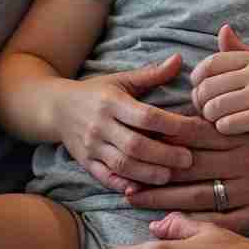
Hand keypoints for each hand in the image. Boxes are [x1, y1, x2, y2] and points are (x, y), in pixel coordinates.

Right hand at [56, 55, 210, 192]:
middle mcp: (101, 125)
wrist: (56, 108)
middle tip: (188, 160)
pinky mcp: (86, 163)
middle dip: (164, 155)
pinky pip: (105, 178)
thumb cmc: (96, 92)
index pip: (145, 116)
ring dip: (148, 173)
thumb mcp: (121, 79)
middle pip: (135, 145)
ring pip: (122, 165)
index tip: (193, 129)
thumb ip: (151, 74)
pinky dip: (122, 185)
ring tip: (169, 176)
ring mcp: (92, 146)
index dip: (170, 125)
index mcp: (112, 102)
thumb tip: (179, 59)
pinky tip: (141, 189)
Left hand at [190, 23, 248, 144]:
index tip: (198, 88)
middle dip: (200, 100)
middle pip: (208, 87)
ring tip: (216, 118)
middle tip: (204, 108)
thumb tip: (223, 29)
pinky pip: (227, 124)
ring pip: (214, 107)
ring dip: (210, 116)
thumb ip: (238, 48)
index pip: (211, 63)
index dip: (197, 77)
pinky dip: (223, 128)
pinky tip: (229, 127)